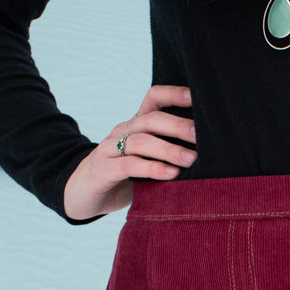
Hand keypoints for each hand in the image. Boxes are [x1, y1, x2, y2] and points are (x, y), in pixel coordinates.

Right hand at [63, 84, 197, 220]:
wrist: (81, 195)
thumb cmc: (123, 179)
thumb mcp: (147, 161)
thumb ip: (168, 153)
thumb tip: (208, 152)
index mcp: (135, 125)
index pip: (153, 98)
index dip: (174, 94)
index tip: (198, 97)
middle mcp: (121, 131)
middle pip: (150, 119)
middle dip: (178, 126)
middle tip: (202, 136)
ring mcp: (109, 150)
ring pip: (140, 141)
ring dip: (168, 149)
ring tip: (192, 159)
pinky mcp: (102, 170)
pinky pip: (129, 165)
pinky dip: (152, 168)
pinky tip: (171, 174)